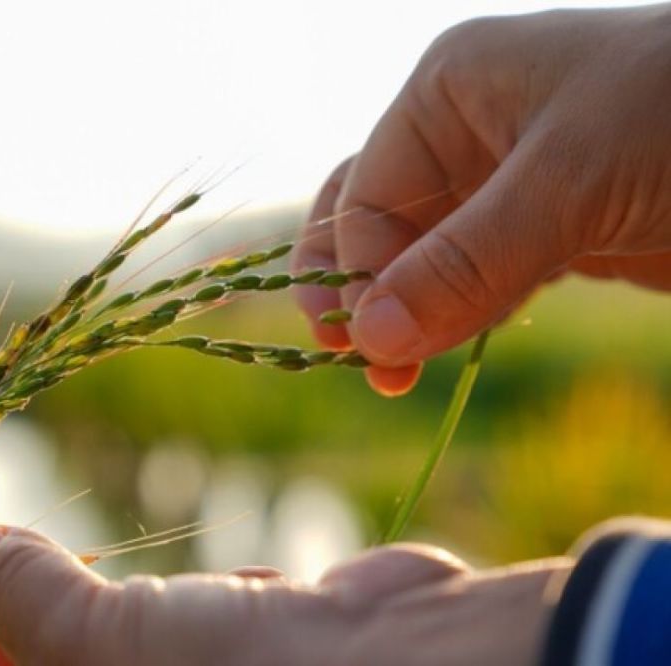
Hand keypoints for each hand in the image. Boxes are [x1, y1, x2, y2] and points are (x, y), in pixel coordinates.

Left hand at [0, 518, 570, 665]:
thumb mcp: (114, 648)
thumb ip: (34, 602)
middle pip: (55, 657)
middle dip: (26, 598)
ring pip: (122, 631)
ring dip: (106, 593)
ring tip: (89, 563)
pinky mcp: (259, 648)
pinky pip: (198, 615)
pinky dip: (197, 594)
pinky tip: (240, 593)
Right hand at [294, 6, 670, 395]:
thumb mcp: (572, 180)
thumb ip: (468, 261)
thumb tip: (371, 339)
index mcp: (449, 93)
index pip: (366, 196)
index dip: (360, 275)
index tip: (371, 348)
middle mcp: (464, 136)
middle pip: (373, 223)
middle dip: (360, 290)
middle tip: (362, 361)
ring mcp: (503, 188)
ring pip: (420, 258)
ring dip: (404, 314)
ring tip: (396, 374)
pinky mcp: (545, 233)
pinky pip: (473, 281)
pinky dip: (455, 318)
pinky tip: (445, 348)